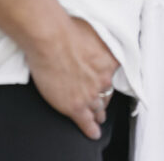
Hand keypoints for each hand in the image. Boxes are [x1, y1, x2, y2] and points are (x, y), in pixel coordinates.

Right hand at [26, 17, 117, 139]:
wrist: (50, 38)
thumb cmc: (67, 30)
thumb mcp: (93, 31)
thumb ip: (99, 43)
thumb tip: (97, 44)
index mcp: (110, 62)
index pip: (113, 76)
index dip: (106, 80)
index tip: (104, 82)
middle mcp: (104, 80)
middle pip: (106, 94)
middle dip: (102, 97)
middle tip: (99, 101)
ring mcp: (90, 95)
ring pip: (97, 108)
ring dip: (97, 113)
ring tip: (97, 118)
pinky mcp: (75, 106)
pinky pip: (86, 122)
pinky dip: (90, 129)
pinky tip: (92, 132)